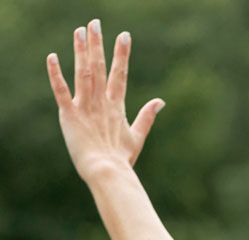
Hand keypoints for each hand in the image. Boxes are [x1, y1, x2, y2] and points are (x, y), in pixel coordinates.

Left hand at [47, 20, 163, 183]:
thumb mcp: (137, 137)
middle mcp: (102, 103)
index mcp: (117, 107)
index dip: (122, 54)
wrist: (108, 172)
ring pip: (84, 73)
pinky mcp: (70, 115)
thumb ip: (147, 116)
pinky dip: (56, 74)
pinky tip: (52, 57)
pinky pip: (61, 91)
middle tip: (95, 23)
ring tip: (80, 31)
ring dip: (81, 51)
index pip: (120, 75)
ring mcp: (86, 107)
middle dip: (98, 44)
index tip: (124, 35)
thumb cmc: (122, 159)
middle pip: (100, 68)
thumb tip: (161, 101)